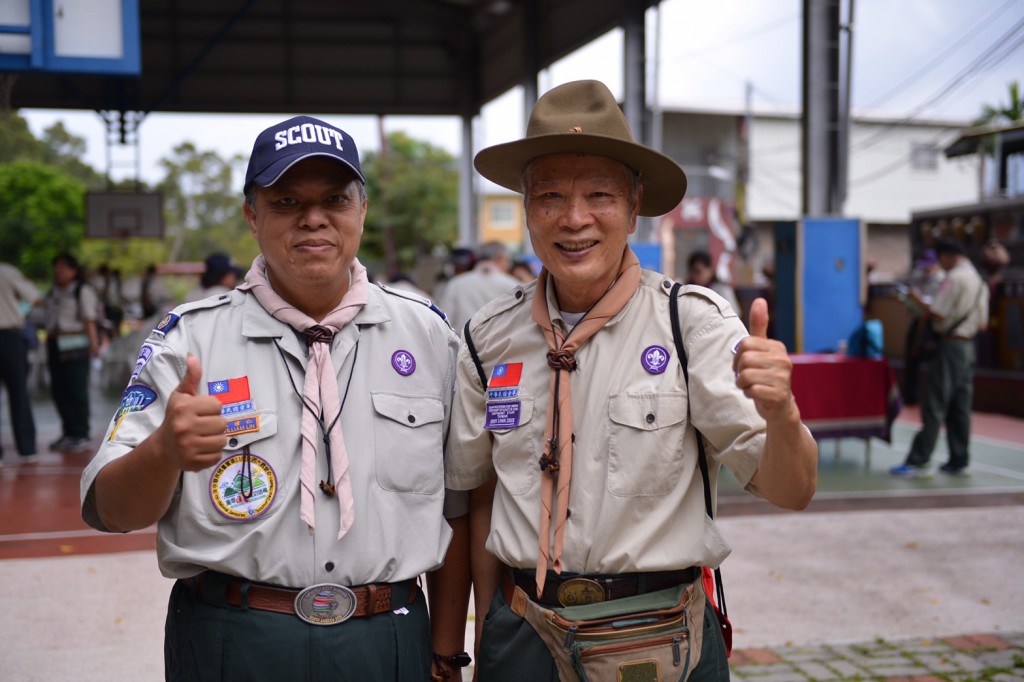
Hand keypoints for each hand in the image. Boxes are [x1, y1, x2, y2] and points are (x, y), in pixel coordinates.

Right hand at [156, 354, 226, 471]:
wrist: (162, 447)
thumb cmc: (176, 417)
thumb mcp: (181, 395)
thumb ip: (191, 377)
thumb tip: (193, 357)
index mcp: (183, 408)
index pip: (217, 405)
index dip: (212, 408)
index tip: (201, 412)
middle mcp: (184, 427)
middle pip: (222, 423)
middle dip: (215, 424)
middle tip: (202, 426)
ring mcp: (187, 446)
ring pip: (222, 440)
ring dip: (215, 439)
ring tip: (202, 437)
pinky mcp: (192, 462)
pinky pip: (217, 456)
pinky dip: (212, 453)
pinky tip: (200, 449)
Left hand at [733, 298, 796, 422]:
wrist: (780, 407)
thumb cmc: (766, 376)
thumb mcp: (762, 350)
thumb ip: (759, 327)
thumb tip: (760, 300)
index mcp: (777, 347)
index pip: (744, 344)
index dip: (737, 357)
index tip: (743, 365)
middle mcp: (783, 360)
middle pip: (744, 359)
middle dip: (739, 372)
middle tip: (748, 378)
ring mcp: (783, 378)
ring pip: (745, 376)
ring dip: (743, 384)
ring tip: (753, 386)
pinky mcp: (779, 395)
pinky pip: (751, 390)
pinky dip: (749, 394)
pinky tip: (758, 395)